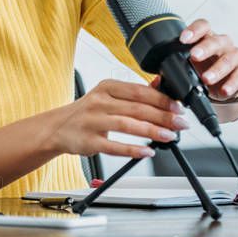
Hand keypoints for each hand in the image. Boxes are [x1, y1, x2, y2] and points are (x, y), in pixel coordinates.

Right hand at [47, 79, 189, 158]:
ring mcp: (93, 121)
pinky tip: (147, 152)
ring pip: (128, 125)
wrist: (57, 127)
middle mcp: (99, 102)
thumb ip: (134, 92)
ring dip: (152, 131)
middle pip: (137, 108)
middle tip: (180, 123)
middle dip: (163, 116)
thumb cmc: (87, 111)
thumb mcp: (108, 95)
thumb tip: (160, 84)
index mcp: (106, 86)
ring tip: (169, 136)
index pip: (139, 91)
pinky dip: (133, 150)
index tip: (178, 107)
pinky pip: (114, 146)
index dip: (161, 99)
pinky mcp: (89, 141)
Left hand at [179, 18, 237, 101]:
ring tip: (206, 79)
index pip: (203, 26)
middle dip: (205, 48)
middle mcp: (222, 44)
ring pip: (229, 58)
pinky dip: (232, 83)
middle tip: (194, 56)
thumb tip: (156, 80)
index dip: (194, 30)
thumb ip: (175, 70)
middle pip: (215, 41)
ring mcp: (234, 56)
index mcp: (207, 38)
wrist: (222, 87)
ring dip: (217, 69)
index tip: (183, 39)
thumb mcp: (188, 68)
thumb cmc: (202, 72)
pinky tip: (223, 91)